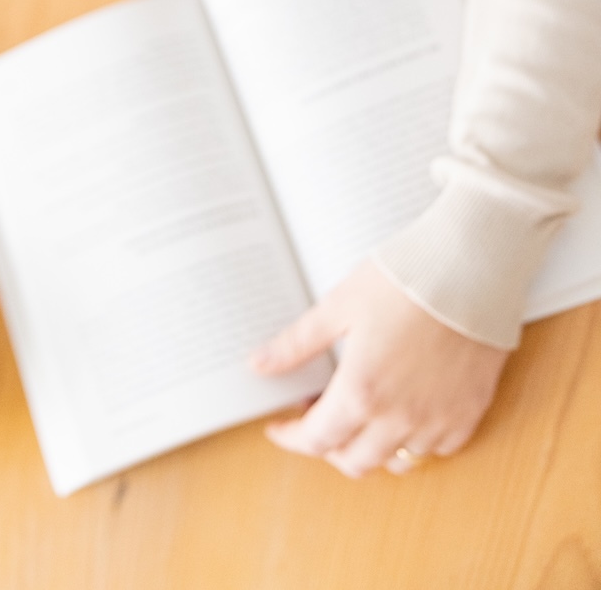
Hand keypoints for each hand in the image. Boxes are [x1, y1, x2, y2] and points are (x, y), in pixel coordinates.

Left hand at [253, 260, 507, 476]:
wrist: (472, 267)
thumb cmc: (404, 278)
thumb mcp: (341, 305)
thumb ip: (298, 343)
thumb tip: (258, 365)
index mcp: (362, 392)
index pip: (316, 440)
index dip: (292, 438)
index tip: (280, 427)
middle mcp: (400, 418)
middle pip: (354, 462)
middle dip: (328, 446)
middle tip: (318, 415)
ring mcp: (438, 421)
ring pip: (396, 462)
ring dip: (371, 447)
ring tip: (360, 412)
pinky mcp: (469, 414)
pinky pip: (437, 449)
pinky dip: (414, 441)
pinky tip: (404, 409)